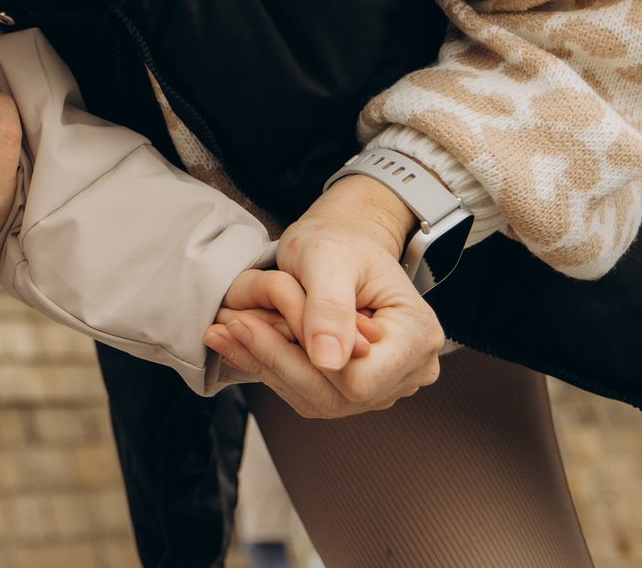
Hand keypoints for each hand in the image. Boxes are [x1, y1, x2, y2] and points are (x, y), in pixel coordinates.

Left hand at [202, 176, 443, 416]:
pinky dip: (274, 369)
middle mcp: (410, 371)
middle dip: (278, 361)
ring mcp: (385, 385)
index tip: (261, 325)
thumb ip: (329, 307)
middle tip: (227, 327)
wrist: (344, 245)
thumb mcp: (329, 258)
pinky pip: (312, 393)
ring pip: (321, 399)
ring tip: (225, 332)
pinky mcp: (357, 388)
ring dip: (268, 367)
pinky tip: (242, 343)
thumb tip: (327, 361)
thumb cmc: (341, 242)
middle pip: (339, 396)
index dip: (311, 360)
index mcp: (417, 337)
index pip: (361, 379)